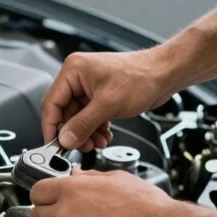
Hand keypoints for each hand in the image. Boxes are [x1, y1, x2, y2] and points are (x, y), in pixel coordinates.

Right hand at [42, 49, 175, 151]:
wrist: (164, 75)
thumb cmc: (141, 76)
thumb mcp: (108, 104)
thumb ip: (83, 124)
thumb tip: (65, 139)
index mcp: (73, 70)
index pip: (52, 102)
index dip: (51, 126)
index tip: (54, 144)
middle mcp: (78, 77)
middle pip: (65, 112)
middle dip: (74, 132)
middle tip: (81, 145)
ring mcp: (89, 87)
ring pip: (78, 118)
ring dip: (86, 133)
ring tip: (97, 142)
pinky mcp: (100, 96)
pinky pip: (90, 117)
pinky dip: (95, 129)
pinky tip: (104, 135)